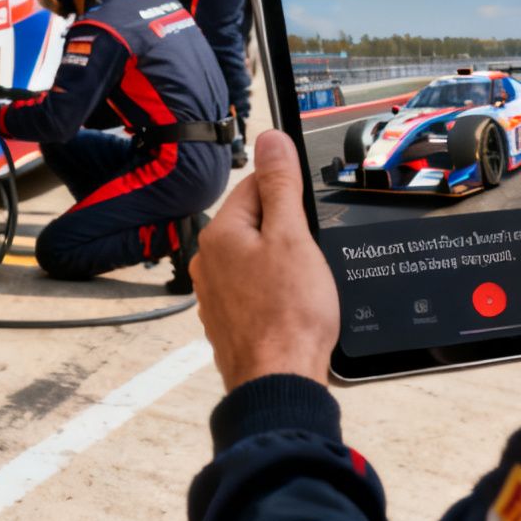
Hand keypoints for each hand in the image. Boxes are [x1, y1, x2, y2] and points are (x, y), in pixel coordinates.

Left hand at [193, 130, 336, 390]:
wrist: (279, 381)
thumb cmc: (288, 314)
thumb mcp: (292, 236)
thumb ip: (281, 186)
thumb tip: (269, 139)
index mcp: (220, 234)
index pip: (255, 187)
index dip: (289, 193)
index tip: (309, 209)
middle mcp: (209, 262)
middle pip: (255, 224)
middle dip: (286, 231)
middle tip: (312, 253)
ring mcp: (216, 295)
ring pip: (255, 259)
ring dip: (282, 264)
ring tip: (305, 284)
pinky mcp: (230, 321)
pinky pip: (255, 291)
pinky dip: (276, 293)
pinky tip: (294, 307)